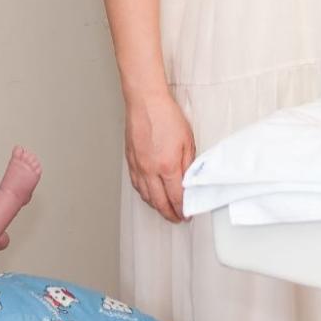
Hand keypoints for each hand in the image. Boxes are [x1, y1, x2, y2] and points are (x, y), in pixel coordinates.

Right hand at [124, 90, 195, 222]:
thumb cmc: (166, 116)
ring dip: (156, 206)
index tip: (187, 214)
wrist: (146, 102)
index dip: (182, 209)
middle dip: (169, 213)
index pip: (175, 197)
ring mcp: (138, 166)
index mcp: (167, 166)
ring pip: (146, 195)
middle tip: (177, 219)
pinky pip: (136, 184)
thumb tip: (189, 181)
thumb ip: (188, 164)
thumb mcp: (187, 140)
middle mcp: (150, 170)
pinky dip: (144, 194)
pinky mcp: (130, 160)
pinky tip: (148, 194)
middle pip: (159, 202)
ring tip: (164, 210)